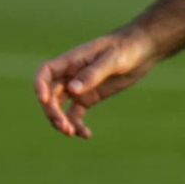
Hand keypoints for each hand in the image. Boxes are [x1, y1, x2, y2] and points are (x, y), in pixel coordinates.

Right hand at [34, 31, 156, 138]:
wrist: (144, 50)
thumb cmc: (127, 48)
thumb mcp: (113, 60)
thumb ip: (93, 74)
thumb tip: (72, 90)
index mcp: (72, 61)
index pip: (46, 73)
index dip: (40, 86)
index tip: (44, 100)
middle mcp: (71, 75)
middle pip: (52, 95)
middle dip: (53, 111)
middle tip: (64, 126)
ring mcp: (79, 88)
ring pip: (61, 107)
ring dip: (62, 121)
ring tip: (72, 133)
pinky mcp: (90, 98)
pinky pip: (76, 114)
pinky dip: (78, 125)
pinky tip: (86, 135)